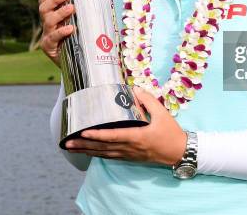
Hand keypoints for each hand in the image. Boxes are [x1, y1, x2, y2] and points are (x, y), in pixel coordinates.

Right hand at [38, 0, 75, 66]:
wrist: (77, 63)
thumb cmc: (80, 39)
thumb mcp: (81, 23)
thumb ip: (82, 12)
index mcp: (53, 16)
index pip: (45, 1)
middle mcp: (47, 24)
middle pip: (44, 8)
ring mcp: (47, 36)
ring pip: (48, 21)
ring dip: (60, 13)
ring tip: (71, 8)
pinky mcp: (49, 48)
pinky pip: (53, 38)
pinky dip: (61, 32)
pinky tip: (70, 29)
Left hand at [66, 86, 186, 165]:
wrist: (179, 152)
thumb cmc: (171, 133)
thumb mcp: (162, 113)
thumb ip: (148, 100)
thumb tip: (134, 89)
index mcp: (137, 137)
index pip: (113, 136)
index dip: (97, 135)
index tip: (83, 133)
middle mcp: (130, 148)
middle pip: (103, 147)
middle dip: (84, 145)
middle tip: (66, 142)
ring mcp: (129, 154)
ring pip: (104, 154)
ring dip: (86, 151)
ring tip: (71, 148)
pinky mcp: (130, 157)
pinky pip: (110, 156)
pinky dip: (97, 154)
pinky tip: (88, 152)